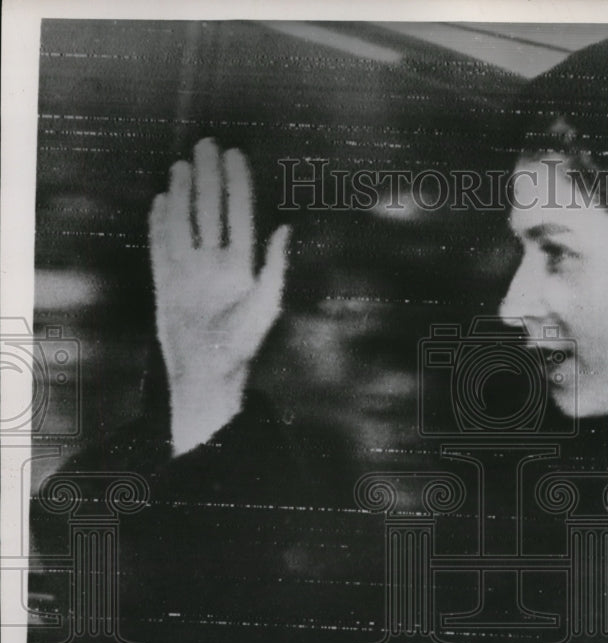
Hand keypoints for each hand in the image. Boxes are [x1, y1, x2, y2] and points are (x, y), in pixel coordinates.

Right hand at [149, 138, 289, 454]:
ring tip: (182, 165)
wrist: (207, 371)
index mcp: (242, 265)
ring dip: (185, 193)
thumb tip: (286, 228)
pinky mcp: (167, 282)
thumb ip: (276, 266)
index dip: (237, 184)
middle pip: (211, 210)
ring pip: (186, 222)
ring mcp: (190, 270)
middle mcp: (216, 263)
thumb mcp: (267, 304)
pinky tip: (162, 201)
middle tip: (206, 144)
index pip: (239, 215)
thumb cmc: (242, 343)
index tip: (234, 155)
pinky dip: (160, 223)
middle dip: (210, 178)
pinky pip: (161, 246)